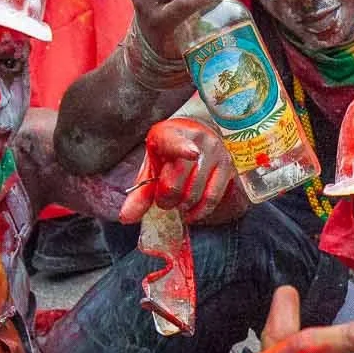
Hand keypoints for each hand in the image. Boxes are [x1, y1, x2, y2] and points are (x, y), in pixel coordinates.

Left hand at [119, 117, 237, 224]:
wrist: (197, 137)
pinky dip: (200, 211)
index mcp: (169, 134)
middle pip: (179, 180)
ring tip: (178, 202)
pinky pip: (212, 197)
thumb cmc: (170, 155)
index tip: (192, 153)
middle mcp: (196, 139)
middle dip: (167, 198)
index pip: (175, 142)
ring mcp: (214, 152)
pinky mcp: (227, 166)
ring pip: (195, 192)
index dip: (183, 148)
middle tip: (164, 200)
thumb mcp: (153, 166)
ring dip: (182, 206)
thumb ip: (140, 192)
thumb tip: (126, 218)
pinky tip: (191, 213)